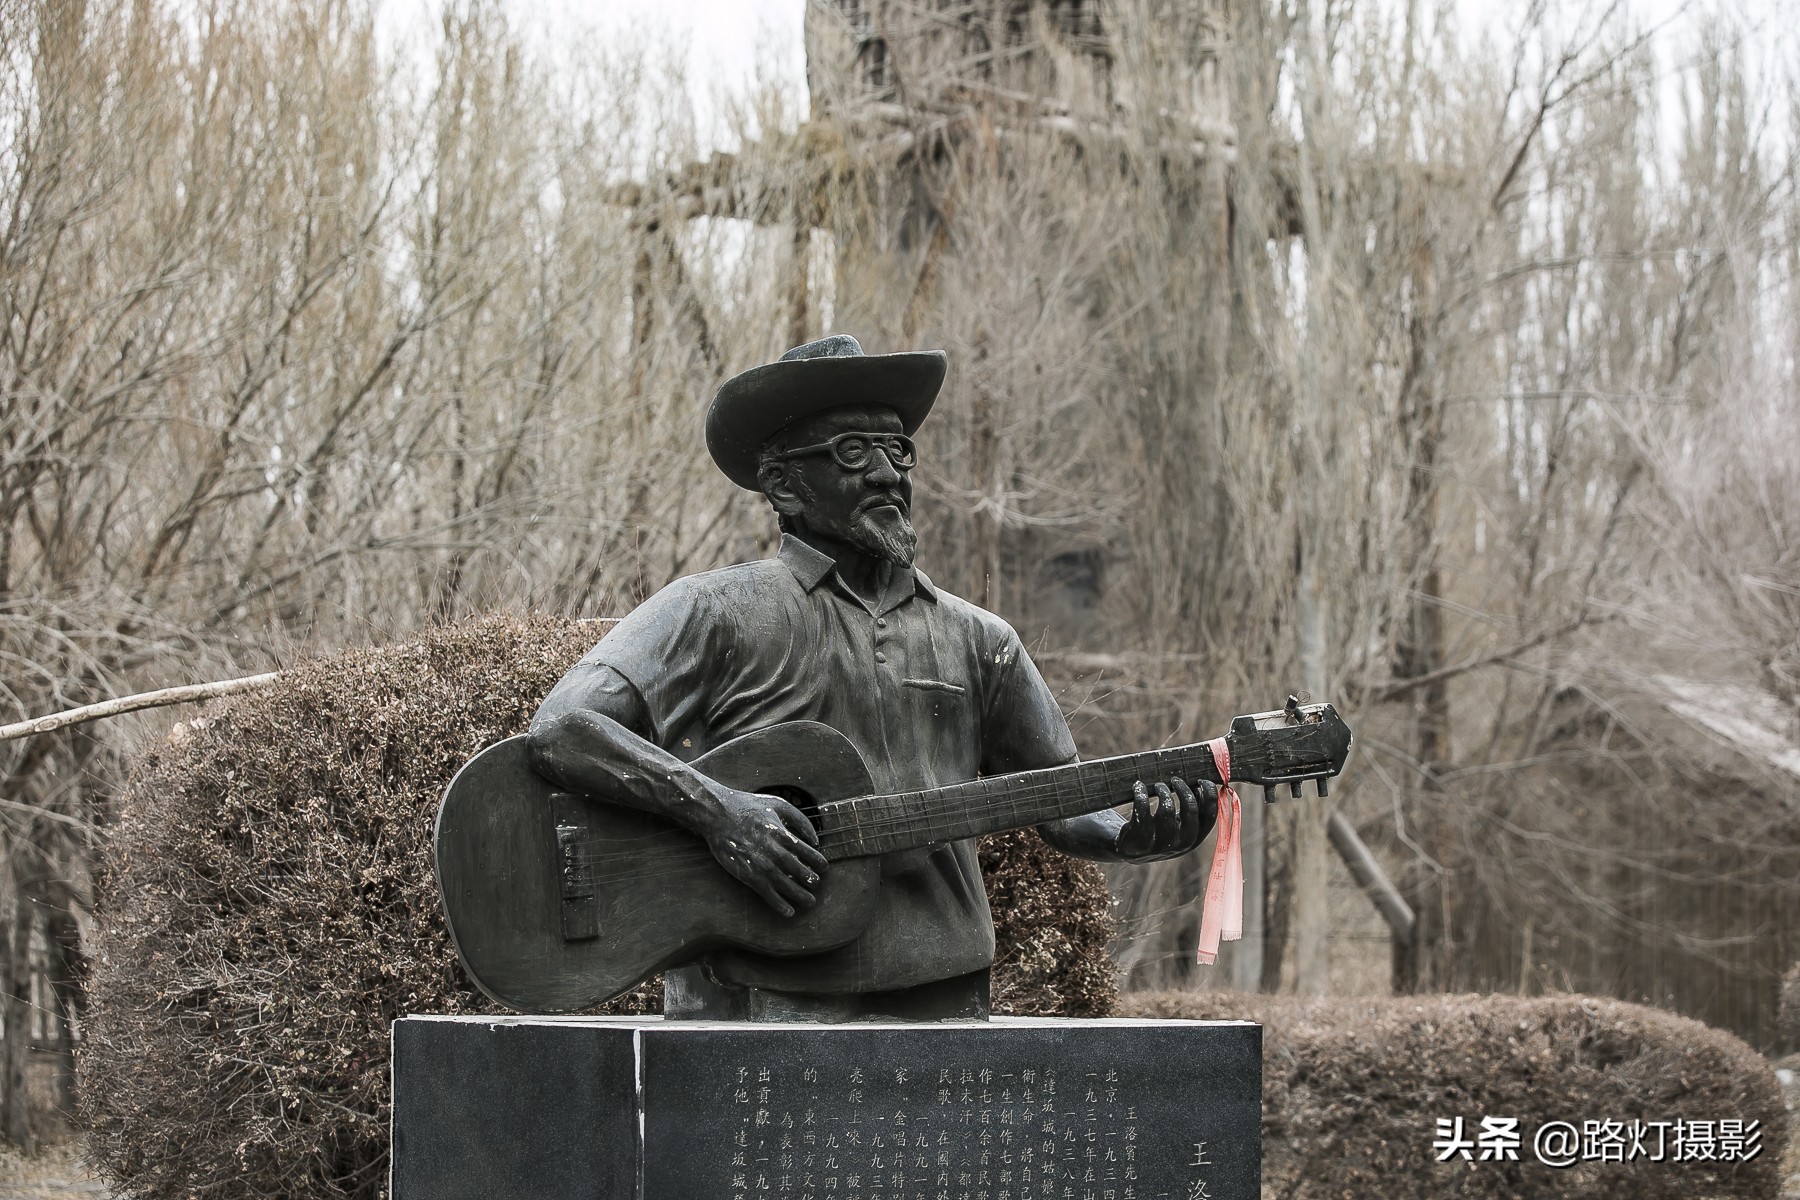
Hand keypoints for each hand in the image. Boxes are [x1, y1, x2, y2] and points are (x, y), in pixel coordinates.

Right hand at [701, 787, 828, 916]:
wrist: (717, 815)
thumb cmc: (747, 807)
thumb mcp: (777, 805)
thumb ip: (800, 820)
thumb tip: (814, 839)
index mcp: (782, 834)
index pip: (808, 853)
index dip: (819, 862)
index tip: (824, 868)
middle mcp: (774, 852)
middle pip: (800, 871)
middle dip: (811, 880)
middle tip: (817, 884)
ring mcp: (761, 865)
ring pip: (787, 886)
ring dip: (800, 896)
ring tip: (809, 901)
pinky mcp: (748, 875)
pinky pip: (767, 894)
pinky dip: (780, 905)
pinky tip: (789, 912)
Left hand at [1114, 777, 1215, 861]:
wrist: (1127, 850)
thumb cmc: (1158, 831)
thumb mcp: (1179, 826)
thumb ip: (1192, 812)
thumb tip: (1202, 787)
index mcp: (1194, 841)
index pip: (1210, 817)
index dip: (1209, 795)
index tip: (1201, 780)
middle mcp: (1179, 845)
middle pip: (1190, 810)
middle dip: (1184, 790)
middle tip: (1175, 779)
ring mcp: (1159, 845)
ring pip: (1167, 810)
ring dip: (1163, 791)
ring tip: (1157, 785)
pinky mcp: (1138, 839)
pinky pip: (1143, 810)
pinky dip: (1141, 793)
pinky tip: (1138, 786)